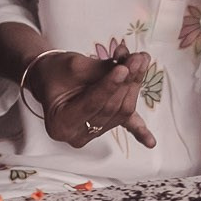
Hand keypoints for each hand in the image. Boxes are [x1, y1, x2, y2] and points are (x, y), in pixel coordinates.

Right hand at [26, 48, 155, 151]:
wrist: (49, 76)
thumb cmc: (55, 71)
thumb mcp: (73, 66)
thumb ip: (102, 69)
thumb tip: (131, 63)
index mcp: (60, 124)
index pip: (92, 104)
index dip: (110, 86)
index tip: (124, 68)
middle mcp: (76, 135)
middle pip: (111, 109)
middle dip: (127, 83)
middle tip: (138, 59)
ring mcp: (92, 133)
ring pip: (122, 111)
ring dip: (134, 86)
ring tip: (140, 61)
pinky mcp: (104, 126)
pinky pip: (125, 127)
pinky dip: (140, 131)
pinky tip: (150, 142)